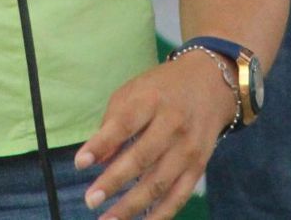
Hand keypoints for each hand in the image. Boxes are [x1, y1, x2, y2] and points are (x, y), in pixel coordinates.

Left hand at [74, 51, 236, 218]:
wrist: (210, 84)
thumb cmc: (161, 89)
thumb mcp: (133, 92)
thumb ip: (112, 123)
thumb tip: (95, 160)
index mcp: (151, 100)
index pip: (124, 124)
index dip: (101, 144)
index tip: (80, 163)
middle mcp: (173, 124)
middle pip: (142, 157)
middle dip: (114, 181)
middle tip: (90, 200)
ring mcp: (188, 149)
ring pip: (159, 183)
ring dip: (132, 206)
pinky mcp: (199, 167)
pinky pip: (179, 196)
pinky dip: (160, 214)